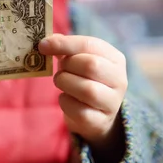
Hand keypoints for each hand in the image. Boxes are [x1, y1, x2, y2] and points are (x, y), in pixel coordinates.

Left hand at [39, 34, 127, 162]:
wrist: (94, 114)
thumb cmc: (83, 78)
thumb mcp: (78, 59)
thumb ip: (64, 47)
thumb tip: (46, 41)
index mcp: (115, 59)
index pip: (90, 44)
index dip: (64, 43)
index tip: (43, 45)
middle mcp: (119, 80)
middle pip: (91, 65)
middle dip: (67, 65)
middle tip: (60, 69)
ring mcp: (112, 102)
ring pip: (87, 89)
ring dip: (65, 83)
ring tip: (61, 82)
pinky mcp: (101, 121)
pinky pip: (79, 111)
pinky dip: (65, 102)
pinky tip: (66, 98)